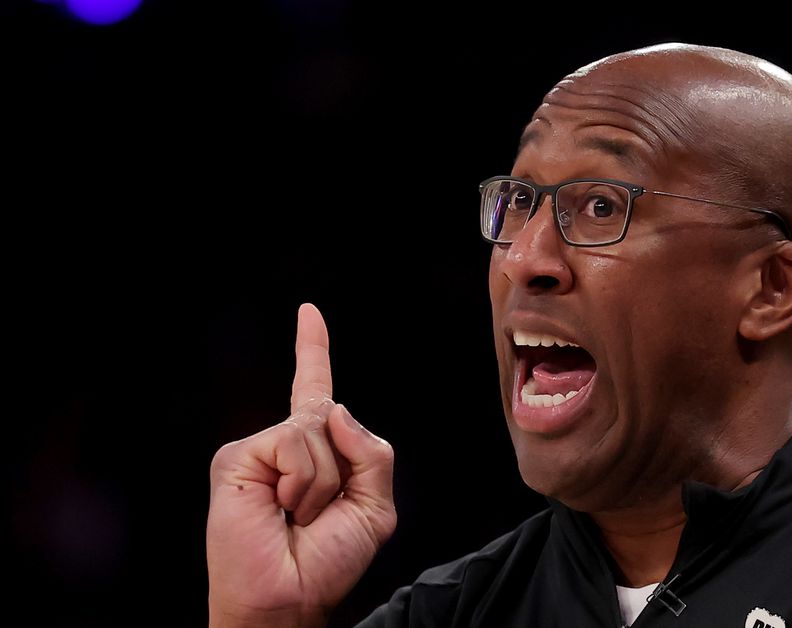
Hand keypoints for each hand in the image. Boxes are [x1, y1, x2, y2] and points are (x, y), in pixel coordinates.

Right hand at [206, 303, 395, 626]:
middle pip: (334, 418)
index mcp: (316, 454)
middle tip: (316, 517)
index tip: (309, 312)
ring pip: (316, 430)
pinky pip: (293, 442)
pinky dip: (302, 481)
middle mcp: (283, 444)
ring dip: (323, 483)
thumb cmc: (327, 560)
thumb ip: (371, 452)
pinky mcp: (236, 457)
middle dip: (344, 470)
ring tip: (298, 516)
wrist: (288, 597)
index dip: (312, 351)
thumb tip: (335, 409)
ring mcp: (258, 449)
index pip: (315, 391)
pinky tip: (282, 508)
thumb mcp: (375, 506)